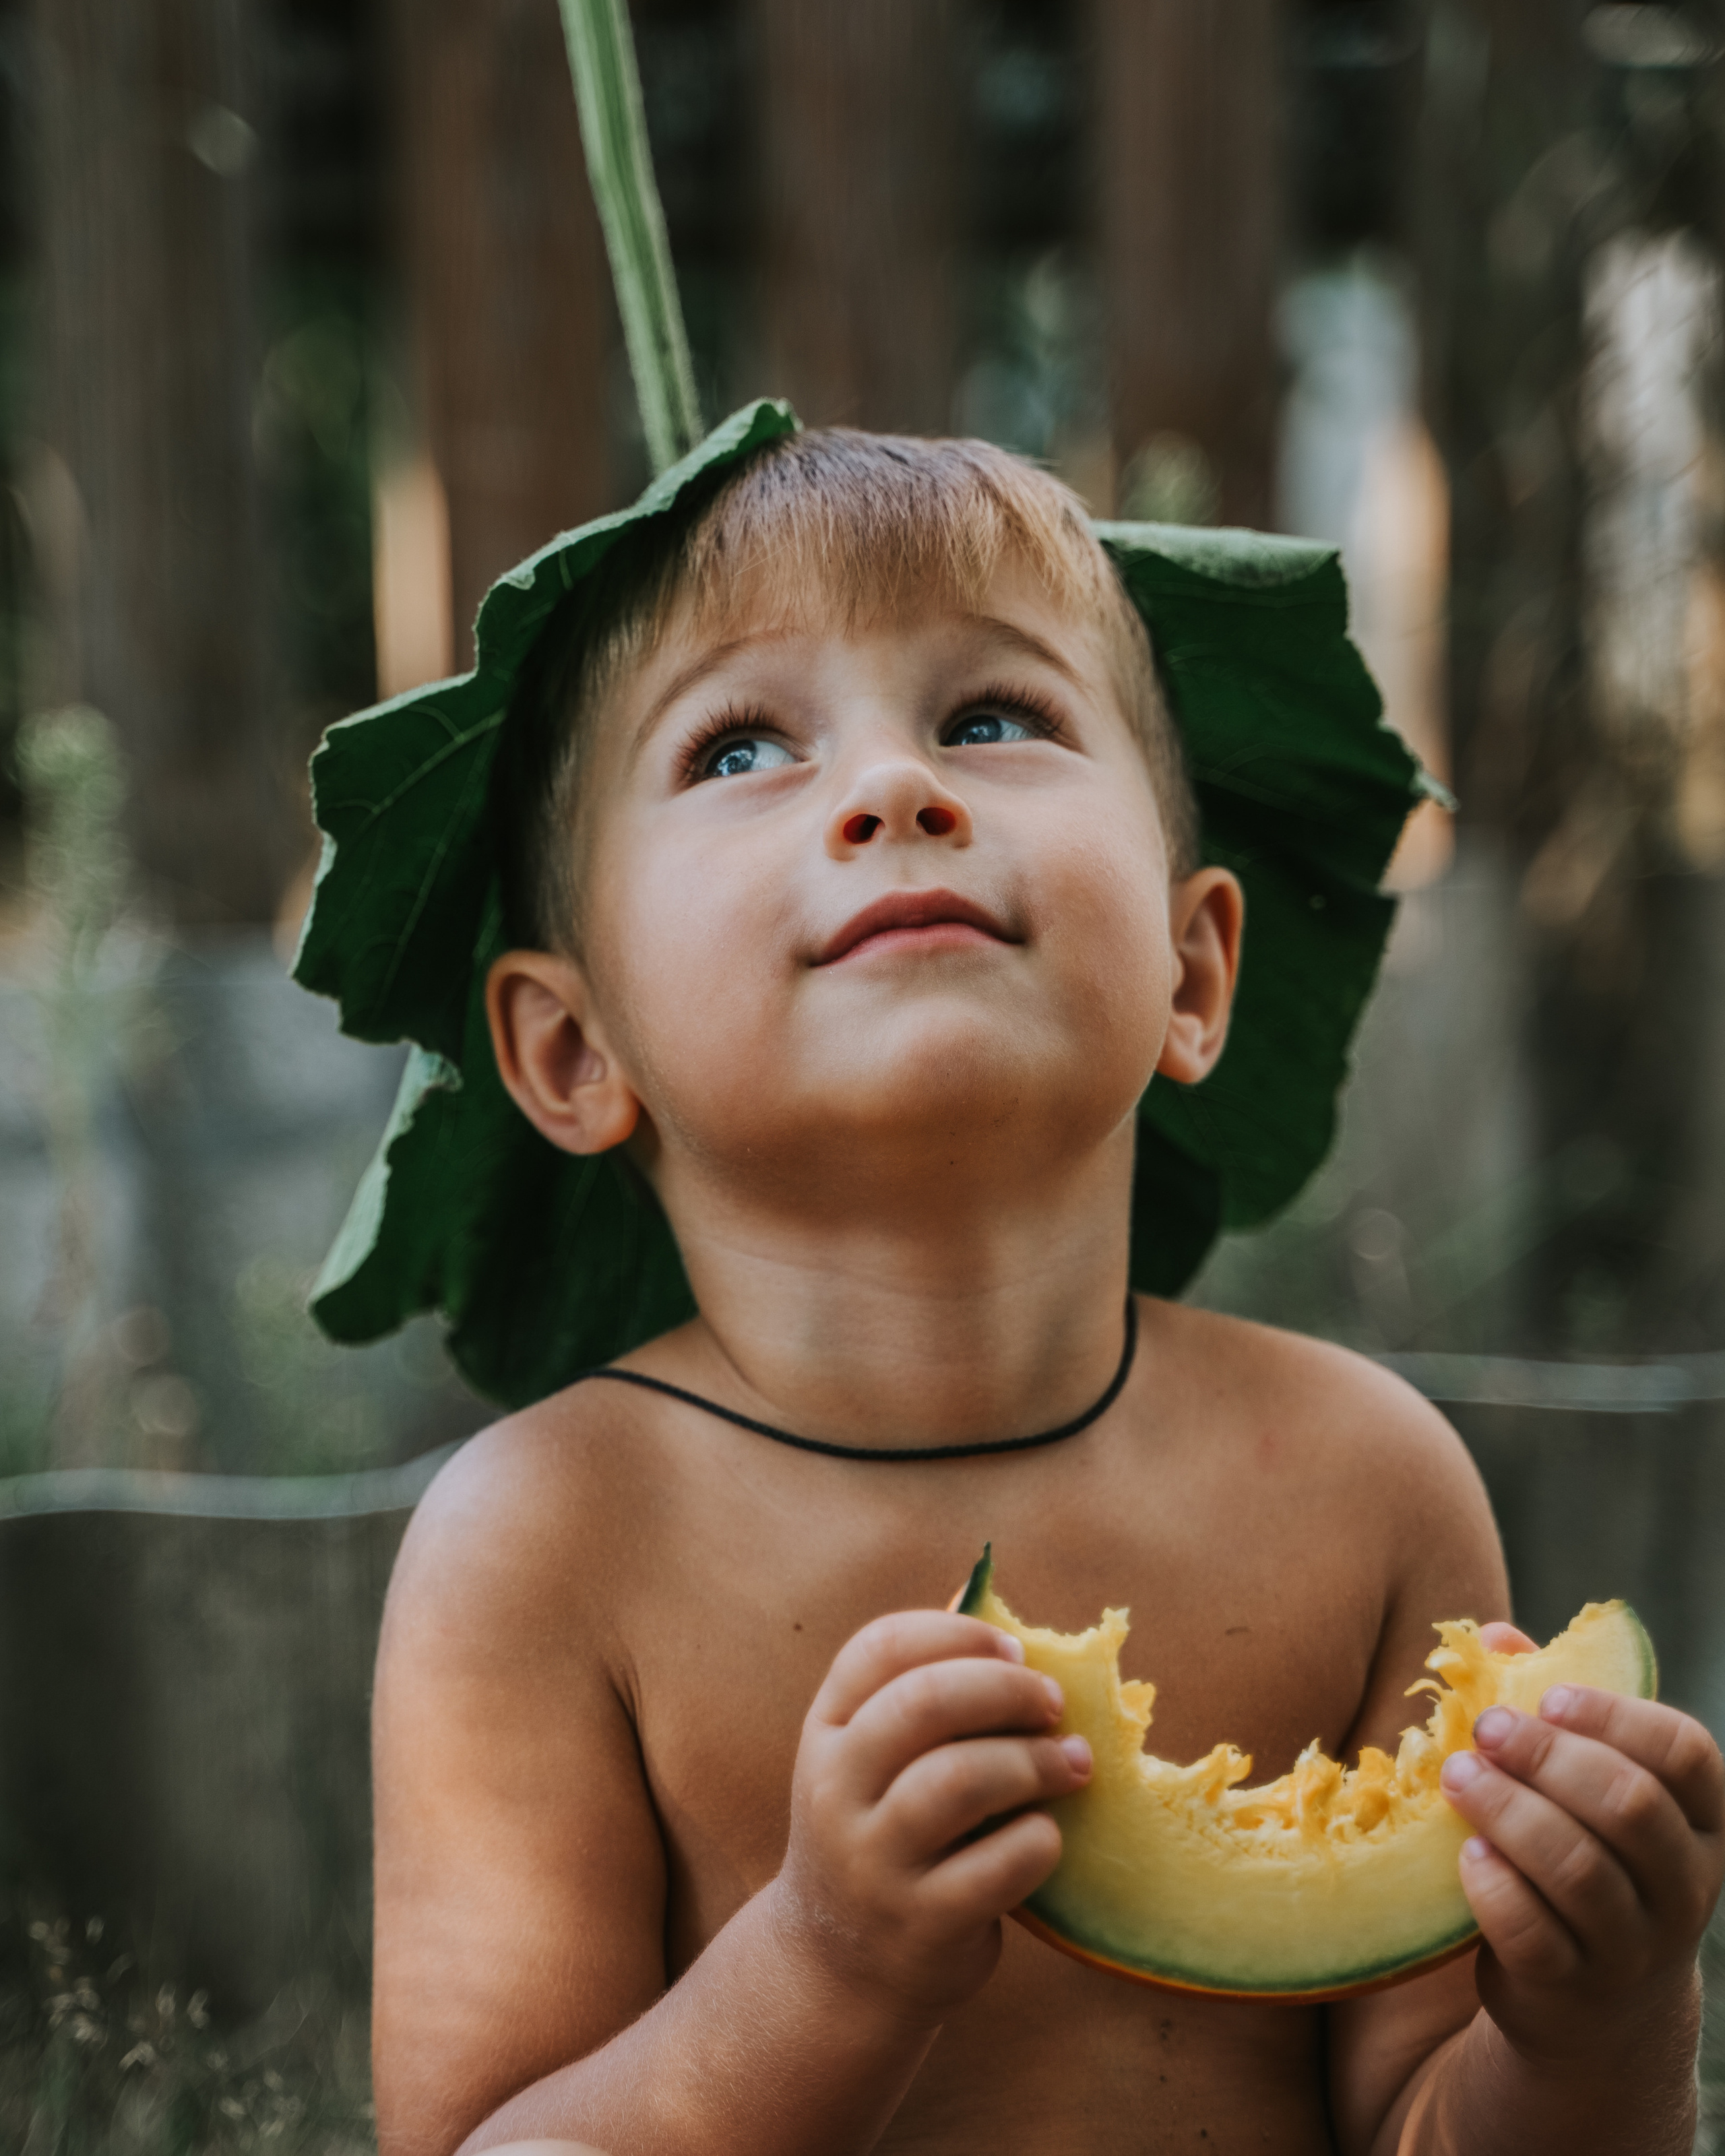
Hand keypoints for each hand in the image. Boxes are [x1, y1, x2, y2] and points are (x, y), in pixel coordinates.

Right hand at [769, 1610, 1091, 2026]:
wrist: (840, 1967)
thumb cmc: (884, 1833)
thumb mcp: (872, 1761)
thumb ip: (921, 1692)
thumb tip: (993, 1602)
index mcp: (826, 1731)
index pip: (878, 1647)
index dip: (956, 1633)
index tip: (1013, 1648)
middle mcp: (836, 1789)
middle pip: (924, 1703)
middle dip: (1007, 1691)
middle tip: (1055, 1702)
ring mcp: (873, 1861)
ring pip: (960, 1780)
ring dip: (1033, 1762)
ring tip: (1073, 1765)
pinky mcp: (921, 1924)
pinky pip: (998, 1864)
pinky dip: (1039, 1841)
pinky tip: (1047, 1835)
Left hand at [1438, 1623, 1723, 2065]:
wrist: (1592, 2001)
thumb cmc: (1584, 1853)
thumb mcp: (1584, 1787)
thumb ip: (1550, 1711)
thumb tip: (1497, 1637)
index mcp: (1700, 1821)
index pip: (1687, 1754)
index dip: (1616, 1716)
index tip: (1549, 1698)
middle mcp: (1684, 1885)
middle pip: (1629, 1805)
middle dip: (1548, 1757)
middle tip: (1486, 1730)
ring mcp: (1635, 1944)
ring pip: (1579, 1868)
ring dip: (1509, 1811)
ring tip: (1458, 1777)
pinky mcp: (1574, 1987)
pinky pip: (1535, 1934)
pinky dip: (1494, 1887)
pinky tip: (1466, 1853)